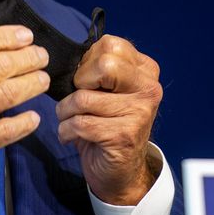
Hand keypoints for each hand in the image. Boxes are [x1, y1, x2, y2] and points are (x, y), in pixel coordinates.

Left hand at [56, 35, 162, 205]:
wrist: (119, 170)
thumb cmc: (104, 122)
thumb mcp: (103, 88)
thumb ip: (94, 68)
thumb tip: (67, 58)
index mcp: (144, 70)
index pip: (110, 44)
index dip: (87, 62)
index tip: (87, 82)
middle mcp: (149, 88)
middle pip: (104, 65)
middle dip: (79, 84)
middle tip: (80, 100)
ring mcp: (140, 112)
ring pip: (83, 98)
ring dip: (65, 112)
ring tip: (71, 120)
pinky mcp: (124, 135)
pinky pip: (79, 123)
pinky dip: (65, 130)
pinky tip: (71, 136)